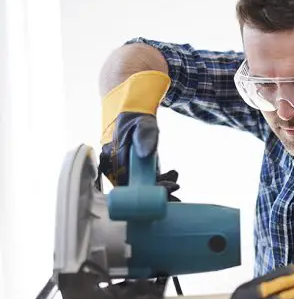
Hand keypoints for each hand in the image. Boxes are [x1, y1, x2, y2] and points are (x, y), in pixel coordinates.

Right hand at [98, 71, 170, 186]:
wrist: (127, 106)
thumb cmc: (133, 114)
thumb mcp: (142, 122)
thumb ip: (145, 136)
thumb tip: (145, 153)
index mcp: (113, 156)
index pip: (131, 182)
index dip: (150, 188)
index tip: (170, 187)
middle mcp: (114, 165)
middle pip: (135, 188)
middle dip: (156, 191)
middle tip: (176, 189)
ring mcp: (122, 166)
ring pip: (139, 184)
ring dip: (158, 186)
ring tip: (175, 180)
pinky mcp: (130, 164)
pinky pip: (142, 177)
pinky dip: (157, 178)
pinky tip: (171, 175)